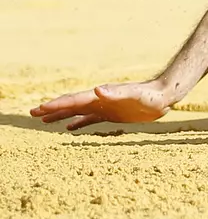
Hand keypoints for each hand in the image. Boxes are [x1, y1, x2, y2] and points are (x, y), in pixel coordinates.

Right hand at [29, 80, 173, 130]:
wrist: (164, 96)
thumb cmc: (149, 95)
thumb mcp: (132, 94)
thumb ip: (115, 93)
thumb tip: (97, 90)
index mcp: (101, 96)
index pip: (74, 100)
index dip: (56, 105)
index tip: (39, 109)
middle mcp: (100, 100)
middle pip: (70, 105)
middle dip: (52, 109)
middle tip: (32, 114)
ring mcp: (105, 108)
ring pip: (77, 113)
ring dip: (61, 116)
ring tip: (43, 121)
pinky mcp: (113, 115)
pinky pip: (91, 120)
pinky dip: (78, 123)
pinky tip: (69, 129)